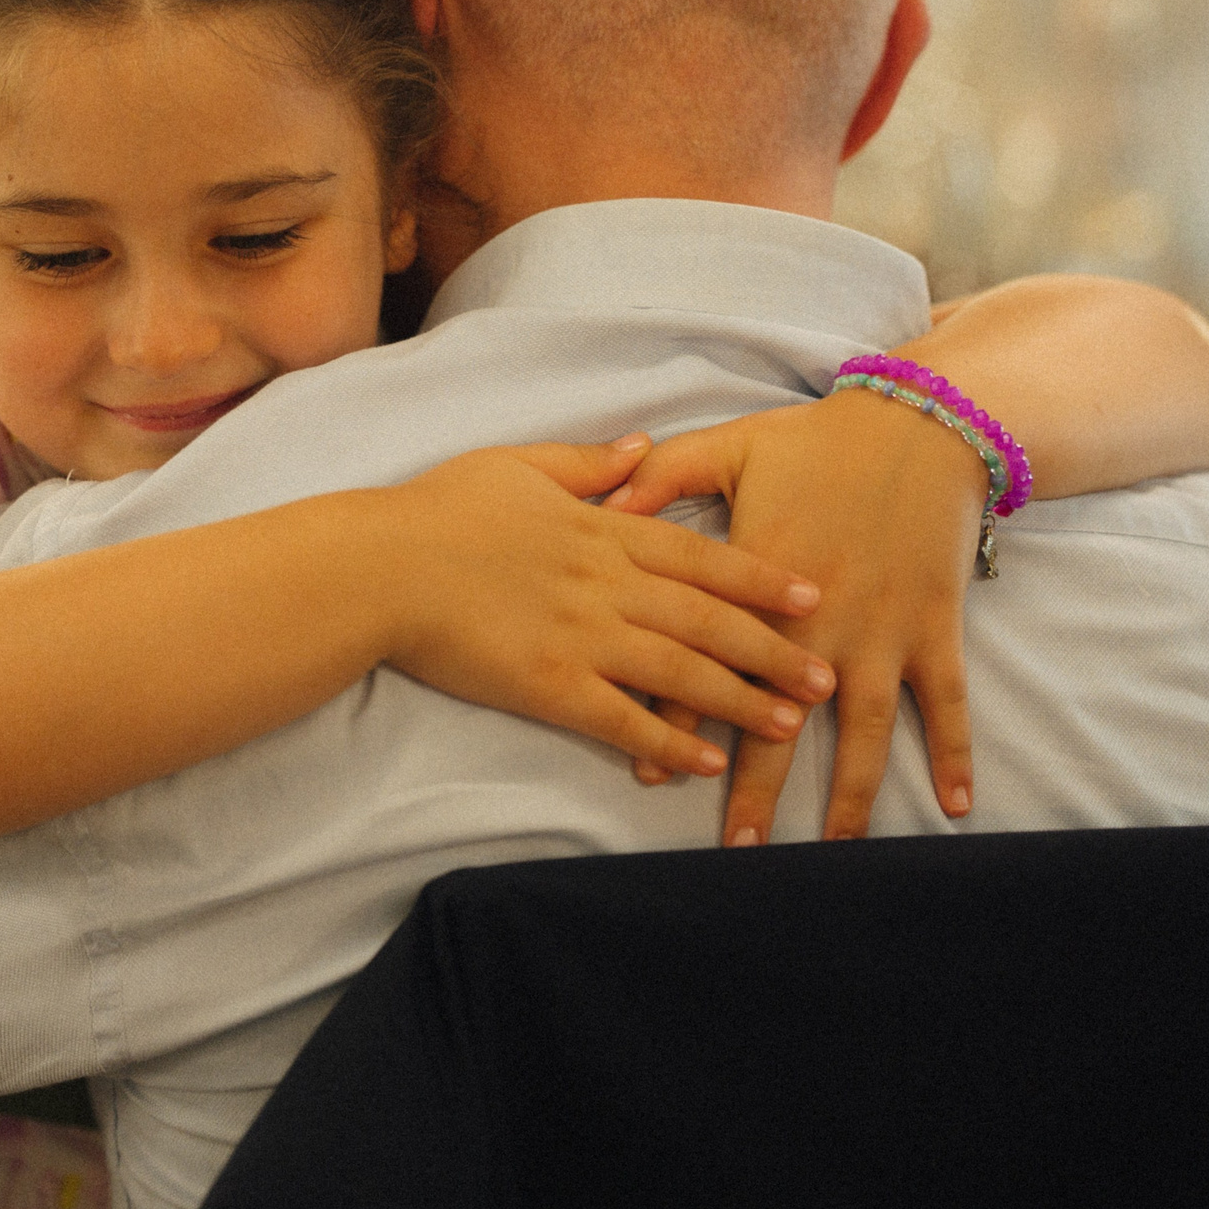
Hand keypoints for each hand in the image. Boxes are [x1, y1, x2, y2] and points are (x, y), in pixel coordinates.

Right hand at [369, 436, 834, 782]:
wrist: (379, 566)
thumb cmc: (437, 511)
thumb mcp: (517, 464)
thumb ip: (587, 463)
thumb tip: (640, 447)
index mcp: (600, 531)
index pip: (699, 556)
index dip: (761, 577)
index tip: (812, 594)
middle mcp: (605, 584)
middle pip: (708, 620)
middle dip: (775, 649)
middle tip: (829, 675)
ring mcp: (580, 637)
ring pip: (681, 671)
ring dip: (742, 699)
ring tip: (792, 725)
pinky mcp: (548, 686)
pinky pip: (622, 717)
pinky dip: (669, 739)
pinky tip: (707, 761)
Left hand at [607, 394, 979, 842]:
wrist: (920, 424)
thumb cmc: (815, 439)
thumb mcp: (727, 447)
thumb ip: (659, 479)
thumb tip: (600, 507)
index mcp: (759, 583)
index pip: (707, 666)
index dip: (676, 722)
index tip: (651, 776)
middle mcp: (823, 621)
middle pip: (782, 720)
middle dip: (759, 788)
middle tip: (738, 847)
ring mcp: (884, 630)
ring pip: (865, 728)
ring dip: (850, 792)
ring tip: (833, 849)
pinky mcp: (934, 628)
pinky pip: (948, 701)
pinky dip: (955, 752)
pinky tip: (954, 805)